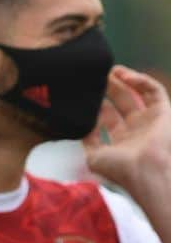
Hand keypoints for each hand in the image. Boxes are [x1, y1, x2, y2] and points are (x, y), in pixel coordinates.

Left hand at [84, 66, 170, 190]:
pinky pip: (153, 90)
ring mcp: (150, 120)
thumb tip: (80, 124)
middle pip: (120, 103)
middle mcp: (136, 130)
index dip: (96, 106)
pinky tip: (125, 75)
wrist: (146, 171)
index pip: (106, 118)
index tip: (84, 94)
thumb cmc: (120, 169)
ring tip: (111, 70)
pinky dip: (140, 81)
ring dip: (124, 81)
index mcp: (120, 142)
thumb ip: (87, 140)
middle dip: (108, 89)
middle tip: (95, 77)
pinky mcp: (163, 111)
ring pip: (137, 94)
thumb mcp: (94, 157)